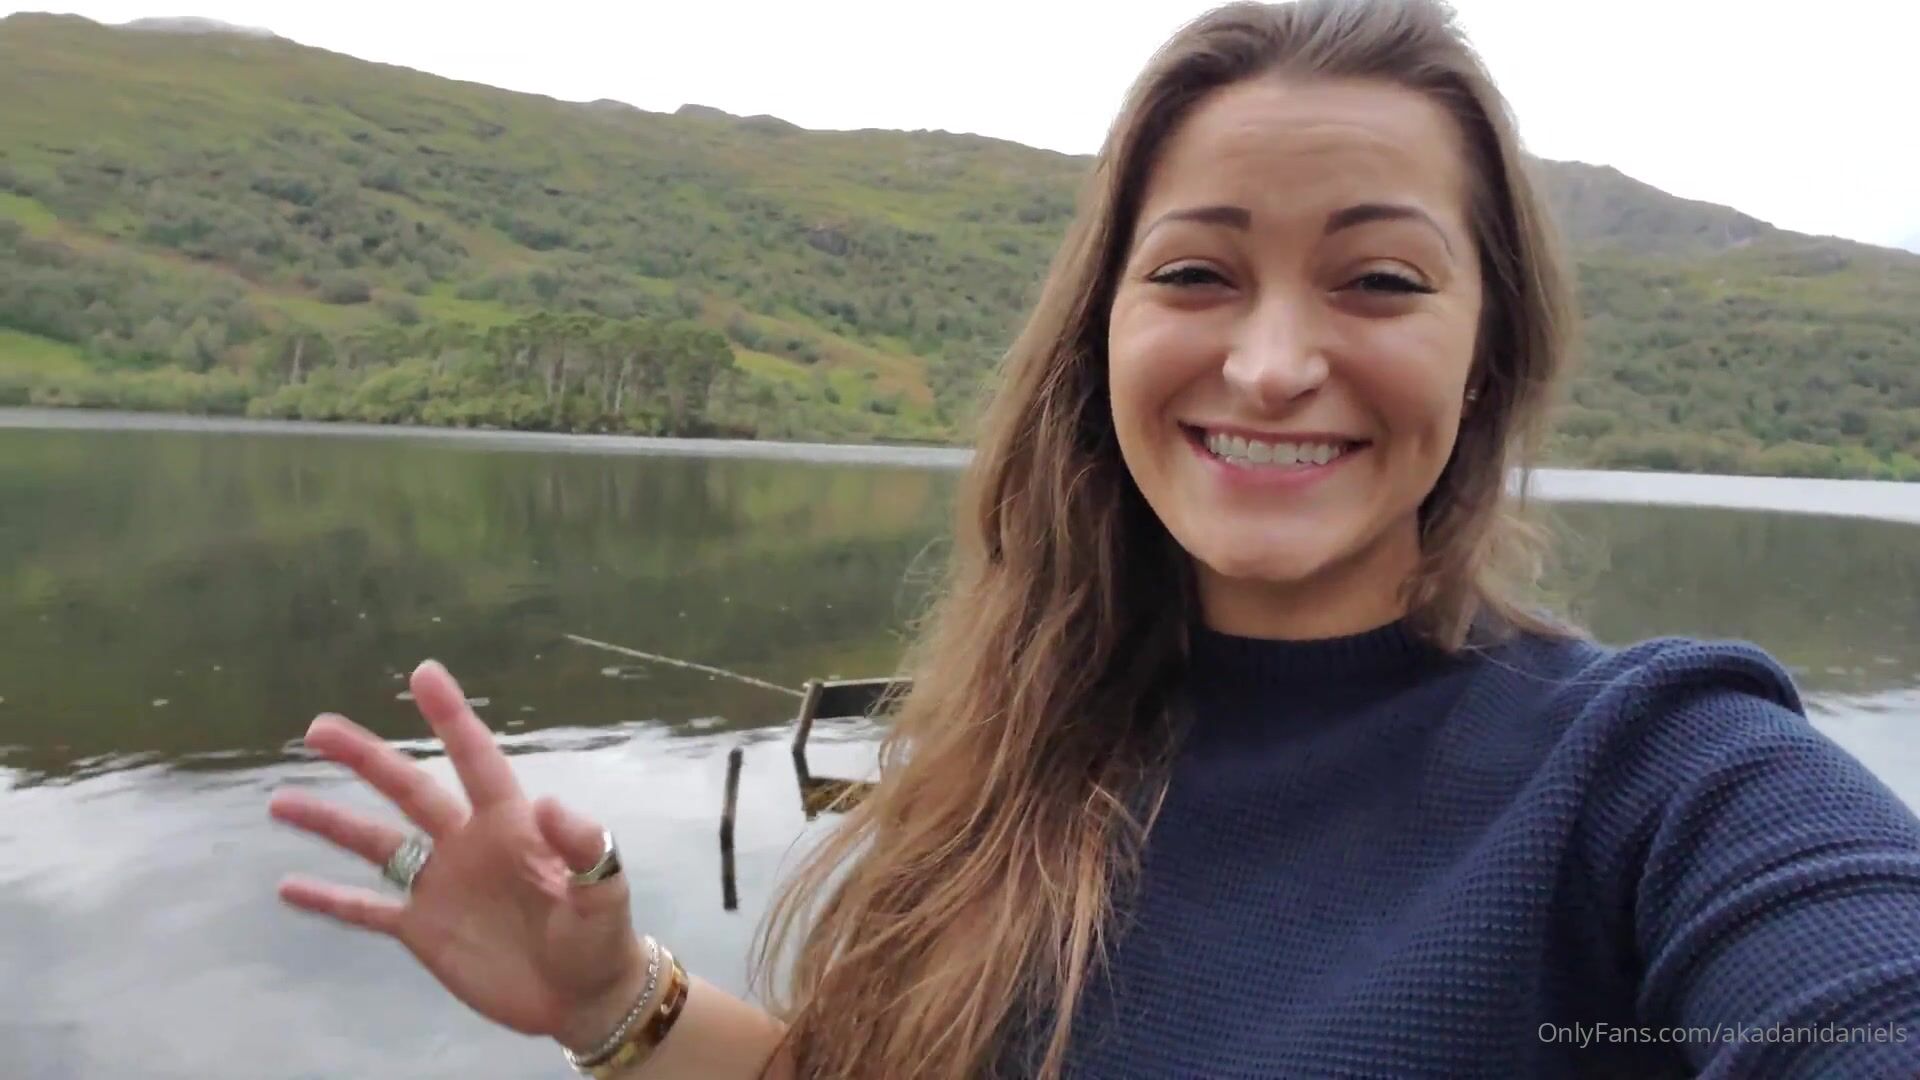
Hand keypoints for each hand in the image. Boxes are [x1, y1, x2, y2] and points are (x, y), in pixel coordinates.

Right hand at [270, 660, 647, 1050]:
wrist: (580, 997)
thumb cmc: (599, 937)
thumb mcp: (603, 892)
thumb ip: (581, 847)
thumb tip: (549, 801)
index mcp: (509, 824)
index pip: (476, 759)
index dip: (451, 717)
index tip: (424, 672)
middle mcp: (466, 844)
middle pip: (410, 790)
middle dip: (367, 758)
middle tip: (318, 728)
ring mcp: (440, 886)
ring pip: (376, 844)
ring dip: (330, 822)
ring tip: (280, 801)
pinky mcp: (423, 931)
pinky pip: (367, 910)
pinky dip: (329, 899)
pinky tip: (287, 886)